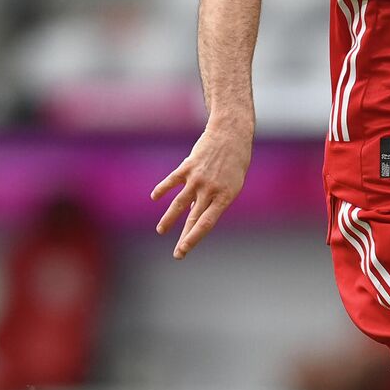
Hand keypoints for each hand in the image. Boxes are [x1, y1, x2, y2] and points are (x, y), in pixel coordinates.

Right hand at [150, 125, 253, 258]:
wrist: (231, 135)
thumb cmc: (235, 163)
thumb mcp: (230, 184)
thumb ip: (212, 200)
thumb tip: (192, 213)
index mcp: (224, 197)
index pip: (206, 223)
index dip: (194, 238)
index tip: (184, 251)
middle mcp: (209, 190)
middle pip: (192, 219)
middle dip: (184, 238)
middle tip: (177, 254)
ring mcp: (197, 178)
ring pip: (179, 203)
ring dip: (169, 219)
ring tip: (161, 231)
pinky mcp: (188, 167)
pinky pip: (172, 181)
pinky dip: (162, 189)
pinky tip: (155, 197)